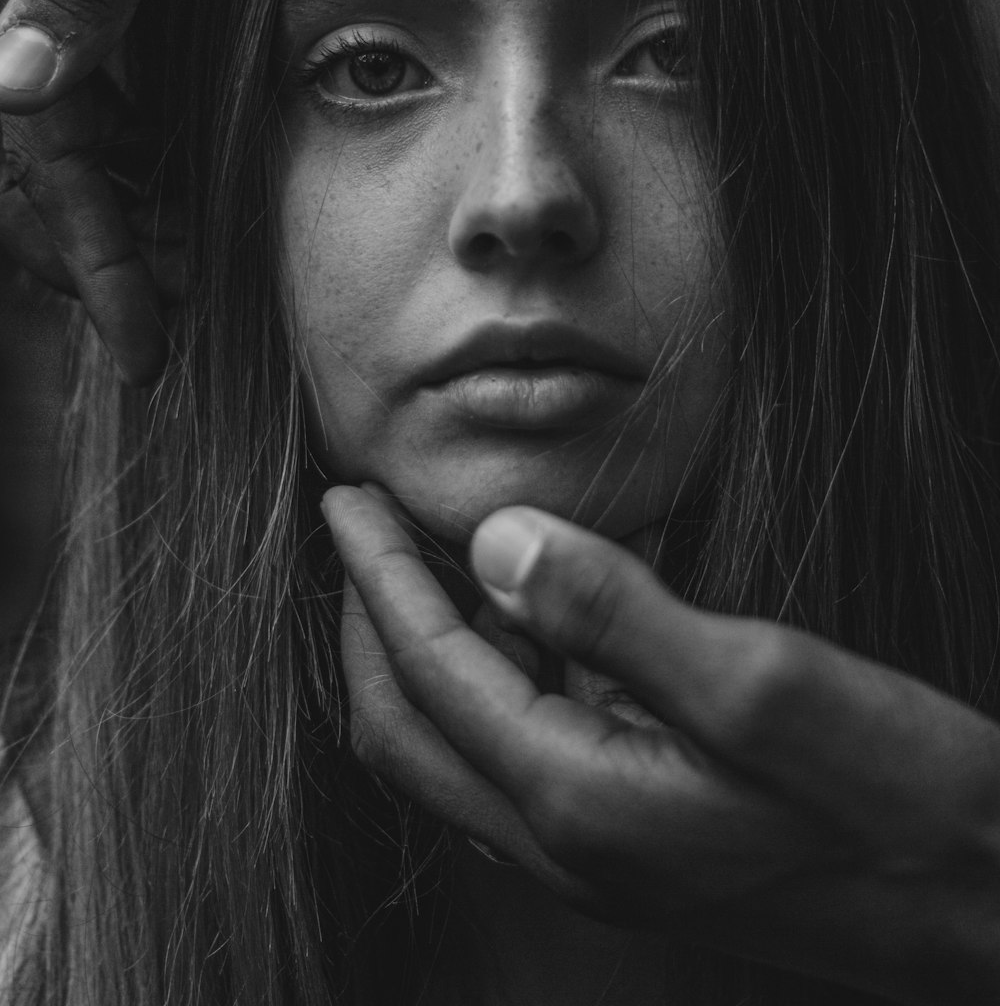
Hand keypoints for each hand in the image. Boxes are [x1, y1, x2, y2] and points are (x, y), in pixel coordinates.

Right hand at [0, 0, 330, 378]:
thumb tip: (11, 87)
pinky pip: (120, 54)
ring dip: (118, 201)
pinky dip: (147, 134)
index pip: (30, 130)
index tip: (141, 335)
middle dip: (94, 244)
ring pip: (80, 105)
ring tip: (167, 286)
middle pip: (42, 136)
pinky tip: (187, 179)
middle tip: (153, 341)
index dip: (84, 242)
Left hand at [323, 484, 999, 1005]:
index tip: (347, 498)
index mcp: (579, 803)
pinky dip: (499, 675)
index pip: (430, 674)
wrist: (987, 909)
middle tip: (360, 522)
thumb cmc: (899, 804)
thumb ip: (618, 613)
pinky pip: (526, 752)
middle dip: (372, 619)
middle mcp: (570, 844)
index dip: (378, 578)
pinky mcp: (644, 841)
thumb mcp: (764, 686)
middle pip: (411, 729)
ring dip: (428, 646)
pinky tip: (531, 613)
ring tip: (422, 555)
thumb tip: (497, 541)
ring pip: (462, 744)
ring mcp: (604, 853)